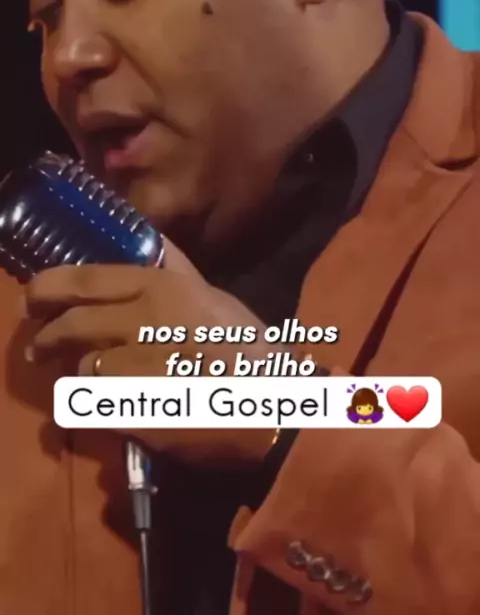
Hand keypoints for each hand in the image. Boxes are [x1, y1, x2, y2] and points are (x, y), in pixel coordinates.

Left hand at [19, 238, 276, 463]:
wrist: (273, 408)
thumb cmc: (250, 349)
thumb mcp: (214, 297)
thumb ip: (176, 270)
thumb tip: (152, 242)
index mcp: (161, 287)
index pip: (84, 280)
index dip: (47, 288)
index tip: (35, 299)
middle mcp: (142, 320)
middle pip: (70, 325)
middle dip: (46, 340)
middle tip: (40, 350)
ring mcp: (137, 367)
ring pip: (80, 370)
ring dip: (82, 378)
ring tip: (98, 384)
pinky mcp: (135, 412)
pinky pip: (95, 408)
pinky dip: (97, 410)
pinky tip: (117, 411)